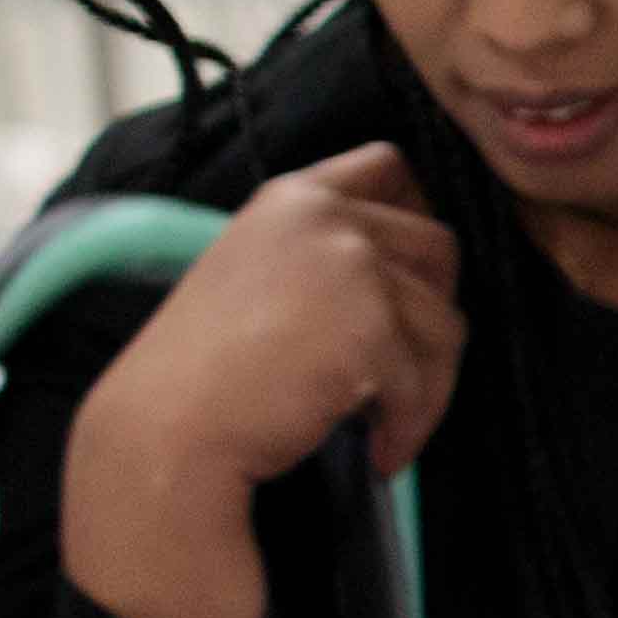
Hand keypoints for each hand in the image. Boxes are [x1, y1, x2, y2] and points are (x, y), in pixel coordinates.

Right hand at [66, 145, 466, 617]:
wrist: (172, 425)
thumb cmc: (210, 372)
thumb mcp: (258, 276)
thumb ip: (323, 258)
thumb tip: (413, 286)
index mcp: (294, 196)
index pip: (389, 167)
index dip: (420, 219)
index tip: (418, 280)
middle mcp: (326, 216)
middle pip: (439, 251)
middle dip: (434, 321)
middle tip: (406, 375)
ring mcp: (352, 265)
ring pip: (445, 325)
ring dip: (426, 390)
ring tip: (382, 428)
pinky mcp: (371, 327)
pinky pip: (425, 384)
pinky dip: (409, 428)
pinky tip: (375, 451)